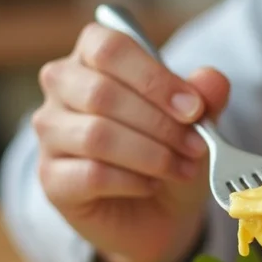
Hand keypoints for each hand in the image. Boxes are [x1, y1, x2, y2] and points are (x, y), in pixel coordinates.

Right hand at [32, 22, 229, 261]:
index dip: (155, 78)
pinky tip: (151, 186)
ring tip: (181, 169)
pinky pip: (91, 174)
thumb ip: (205, 98)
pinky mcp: (51, 178)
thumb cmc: (167, 152)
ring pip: (96, 136)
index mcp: (92, 56)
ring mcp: (50, 132)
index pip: (109, 48)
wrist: (155, 213)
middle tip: (197, 146)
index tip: (194, 108)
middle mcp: (62, 86)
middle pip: (101, 93)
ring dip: (150, 155)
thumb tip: (211, 80)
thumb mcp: (195, 123)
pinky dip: (132, 182)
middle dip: (160, 123)